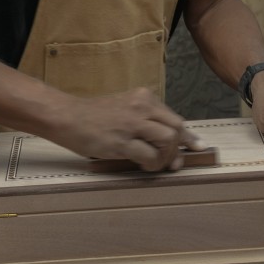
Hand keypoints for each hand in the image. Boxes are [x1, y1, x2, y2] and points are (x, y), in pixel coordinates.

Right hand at [55, 87, 205, 171]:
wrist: (67, 116)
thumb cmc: (93, 115)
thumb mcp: (124, 107)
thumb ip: (144, 118)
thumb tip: (167, 139)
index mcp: (144, 97)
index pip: (174, 118)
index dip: (187, 136)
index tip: (197, 146)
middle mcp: (141, 107)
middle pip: (176, 128)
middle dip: (179, 148)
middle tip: (174, 163)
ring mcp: (132, 124)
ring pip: (167, 140)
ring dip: (166, 157)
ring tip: (154, 164)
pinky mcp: (121, 141)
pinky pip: (148, 155)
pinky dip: (152, 164)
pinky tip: (144, 166)